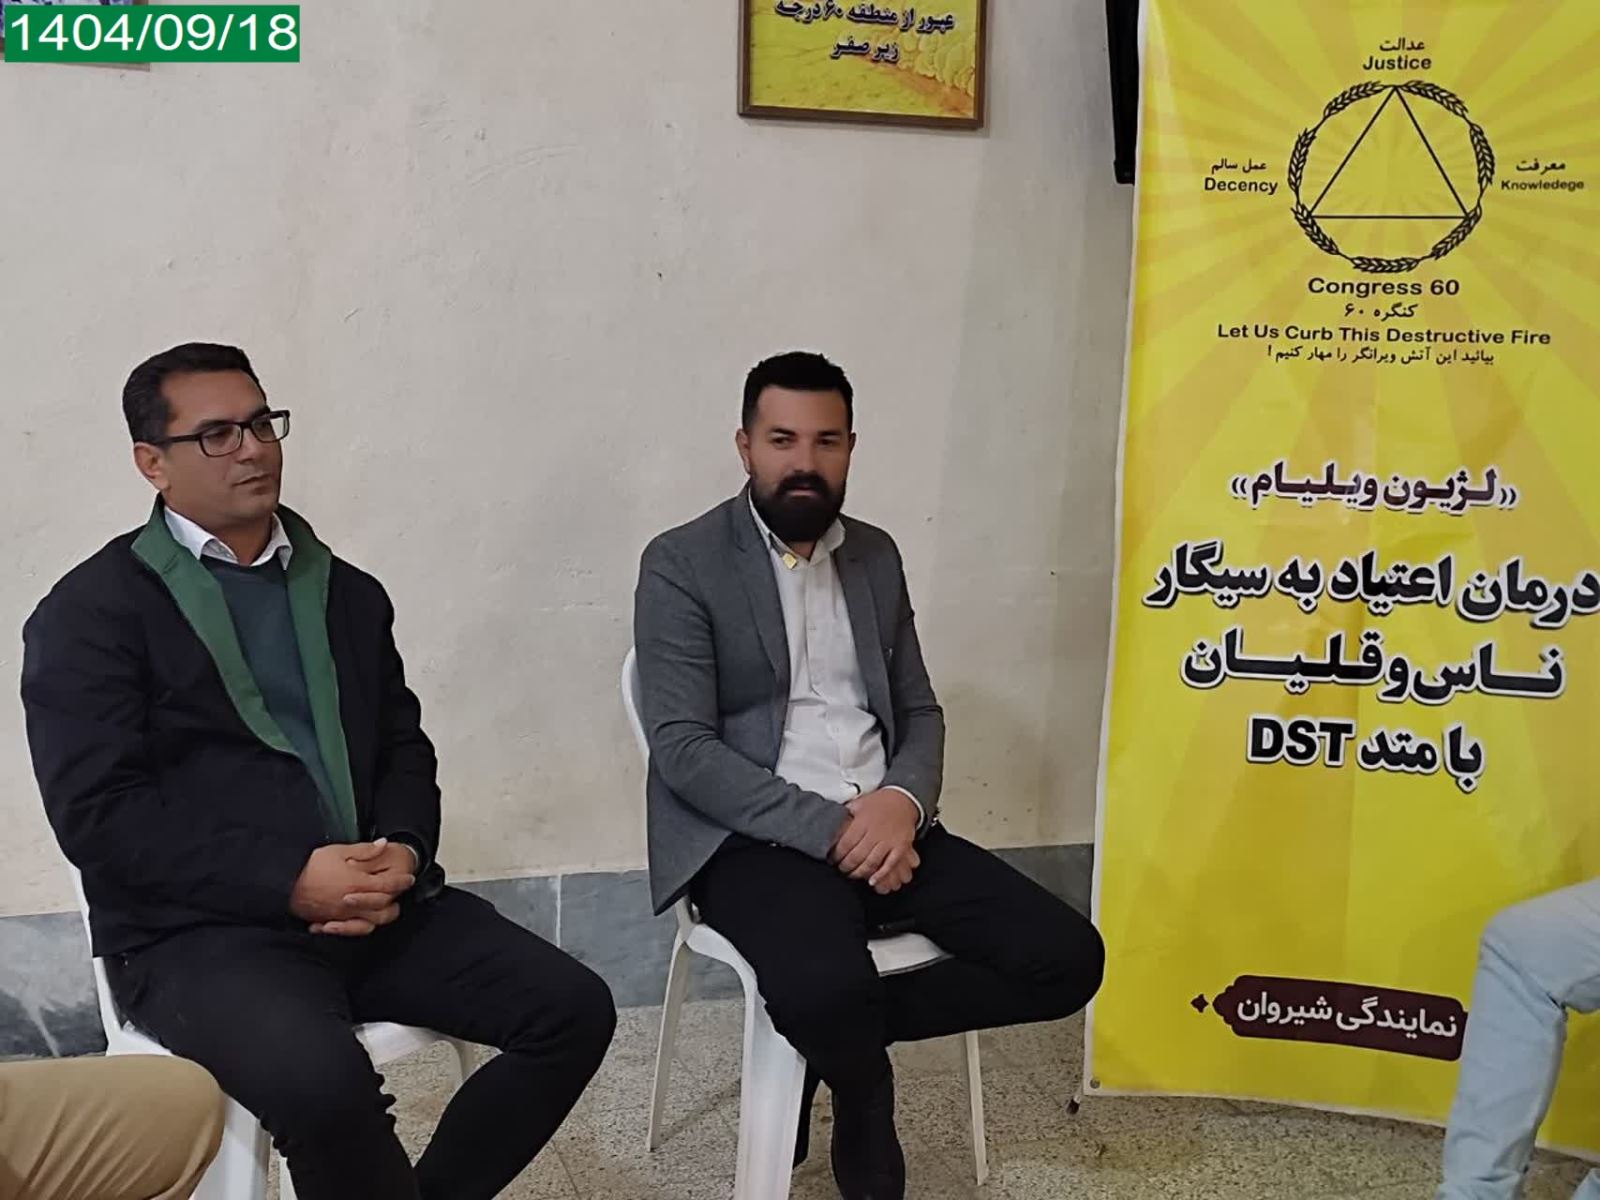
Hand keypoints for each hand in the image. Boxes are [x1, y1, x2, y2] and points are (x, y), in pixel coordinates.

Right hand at [289, 840, 414, 936]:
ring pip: (373, 922)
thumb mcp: (338, 851)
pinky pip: (354, 930)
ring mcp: (344, 916)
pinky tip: (363, 918)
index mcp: (358, 884)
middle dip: (396, 899)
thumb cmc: (310, 867)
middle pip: (385, 907)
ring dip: (383, 914)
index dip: (402, 881)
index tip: (409, 878)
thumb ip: (364, 850)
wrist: (285, 885)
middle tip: (400, 891)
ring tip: (385, 905)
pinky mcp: (333, 922)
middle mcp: (353, 903)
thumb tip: (383, 844)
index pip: (389, 885)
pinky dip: (362, 926)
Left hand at [830, 789, 919, 894]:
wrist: (904, 799)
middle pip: (856, 856)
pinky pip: (889, 864)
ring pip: (871, 863)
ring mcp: (889, 841)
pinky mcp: (900, 847)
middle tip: (841, 868)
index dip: (836, 854)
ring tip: (852, 874)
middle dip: (845, 865)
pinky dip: (880, 875)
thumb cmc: (880, 802)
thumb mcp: (859, 803)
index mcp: (863, 822)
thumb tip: (829, 822)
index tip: (832, 859)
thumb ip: (845, 814)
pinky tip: (872, 881)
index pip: (845, 843)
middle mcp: (875, 832)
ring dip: (859, 872)